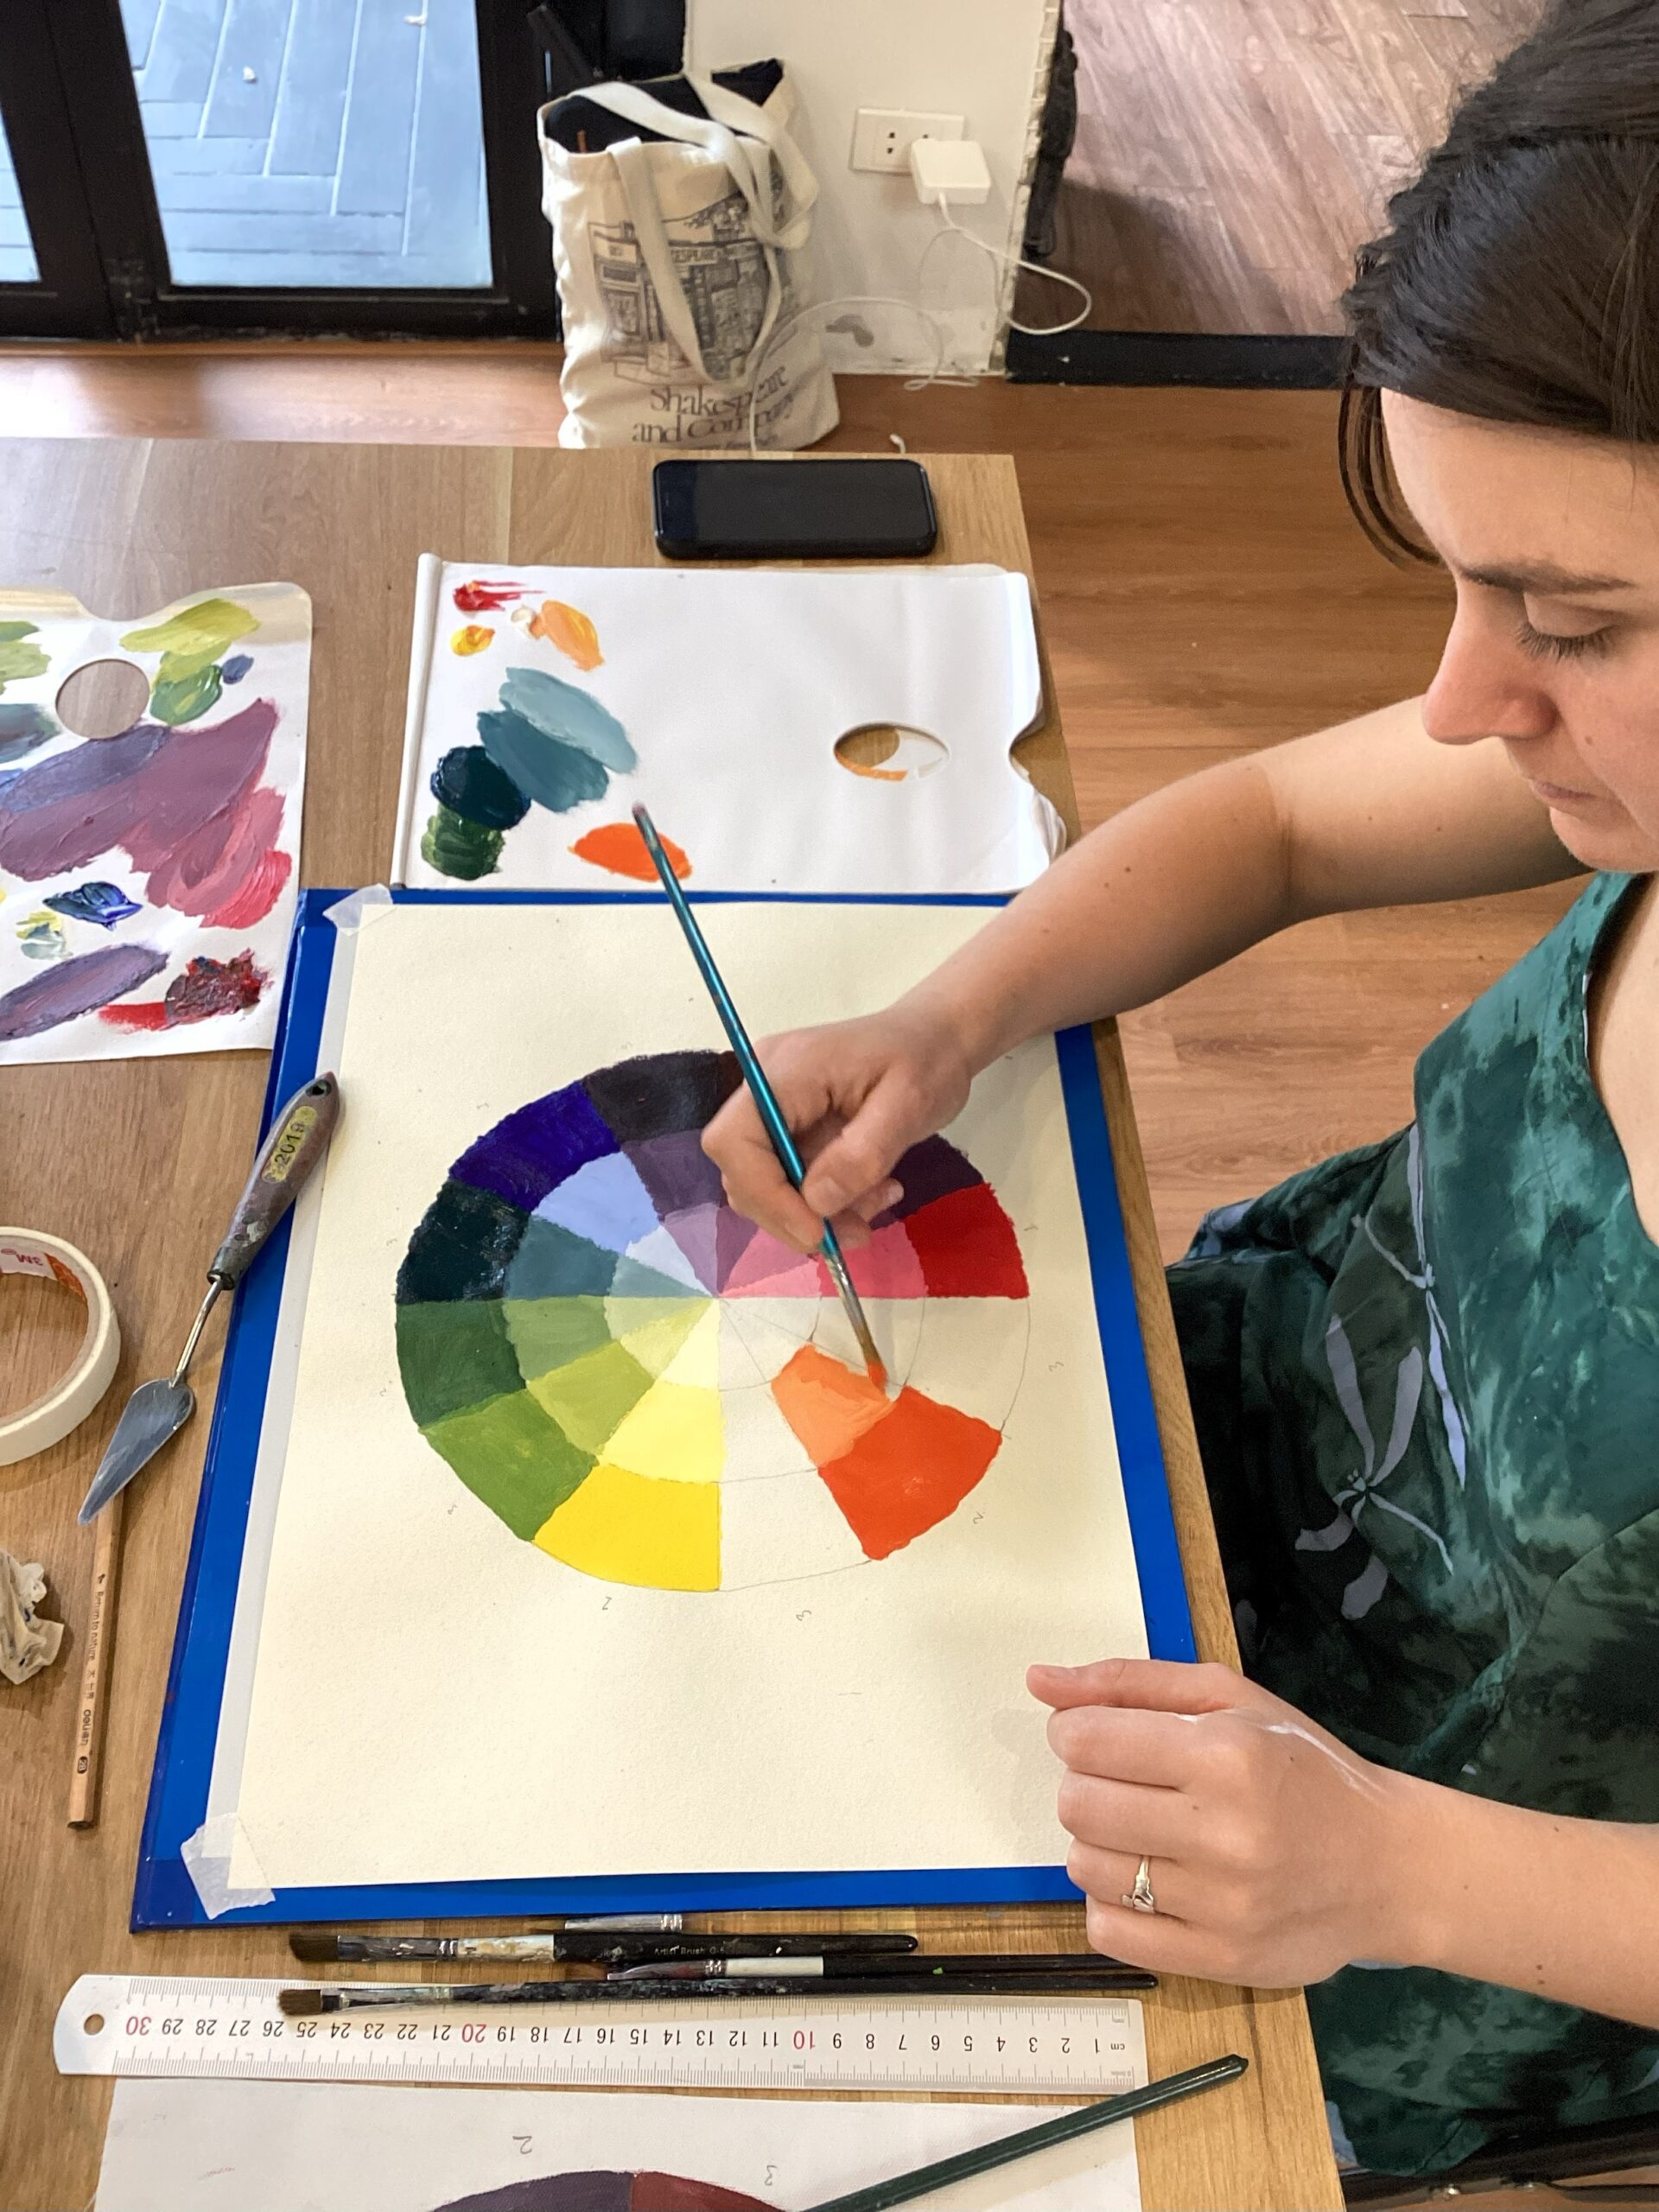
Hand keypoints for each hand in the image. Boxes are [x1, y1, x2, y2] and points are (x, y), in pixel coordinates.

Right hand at [701, 1002, 974, 1252]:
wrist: (935, 1038)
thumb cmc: (926, 1060)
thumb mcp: (910, 1105)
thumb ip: (863, 1153)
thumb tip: (816, 1201)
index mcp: (786, 1070)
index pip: (734, 1140)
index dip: (763, 1193)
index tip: (815, 1230)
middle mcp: (764, 1086)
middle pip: (742, 1170)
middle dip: (793, 1214)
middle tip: (857, 1232)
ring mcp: (774, 1108)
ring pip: (765, 1184)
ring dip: (815, 1213)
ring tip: (879, 1201)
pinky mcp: (789, 1127)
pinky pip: (789, 1179)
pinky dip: (825, 1201)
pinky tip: (872, 1190)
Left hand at [1029, 1657, 1412, 1988]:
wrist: (1387, 1866)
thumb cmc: (1304, 1769)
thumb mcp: (1230, 1700)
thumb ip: (1129, 1683)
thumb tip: (1038, 1680)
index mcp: (1226, 1755)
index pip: (1086, 1742)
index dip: (1073, 1733)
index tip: (1097, 1738)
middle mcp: (1224, 1833)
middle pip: (1078, 1806)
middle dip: (1084, 1786)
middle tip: (1125, 1785)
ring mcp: (1222, 1906)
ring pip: (1085, 1869)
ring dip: (1098, 1845)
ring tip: (1144, 1833)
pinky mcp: (1219, 1961)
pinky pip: (1110, 1932)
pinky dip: (1112, 1903)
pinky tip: (1149, 1881)